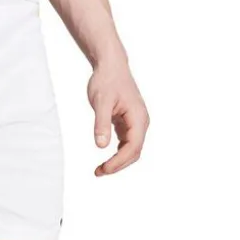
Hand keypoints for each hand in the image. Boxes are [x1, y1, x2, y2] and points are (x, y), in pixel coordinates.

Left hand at [88, 62, 149, 176]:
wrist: (111, 66)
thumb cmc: (107, 81)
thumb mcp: (101, 102)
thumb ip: (101, 124)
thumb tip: (101, 146)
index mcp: (138, 117)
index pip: (133, 147)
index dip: (119, 161)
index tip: (104, 169)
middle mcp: (141, 122)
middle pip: (134, 152)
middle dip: (118, 165)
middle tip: (99, 172)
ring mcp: (136, 123)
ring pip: (131, 150)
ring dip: (118, 162)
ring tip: (100, 170)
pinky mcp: (128, 123)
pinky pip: (126, 144)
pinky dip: (117, 154)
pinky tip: (105, 160)